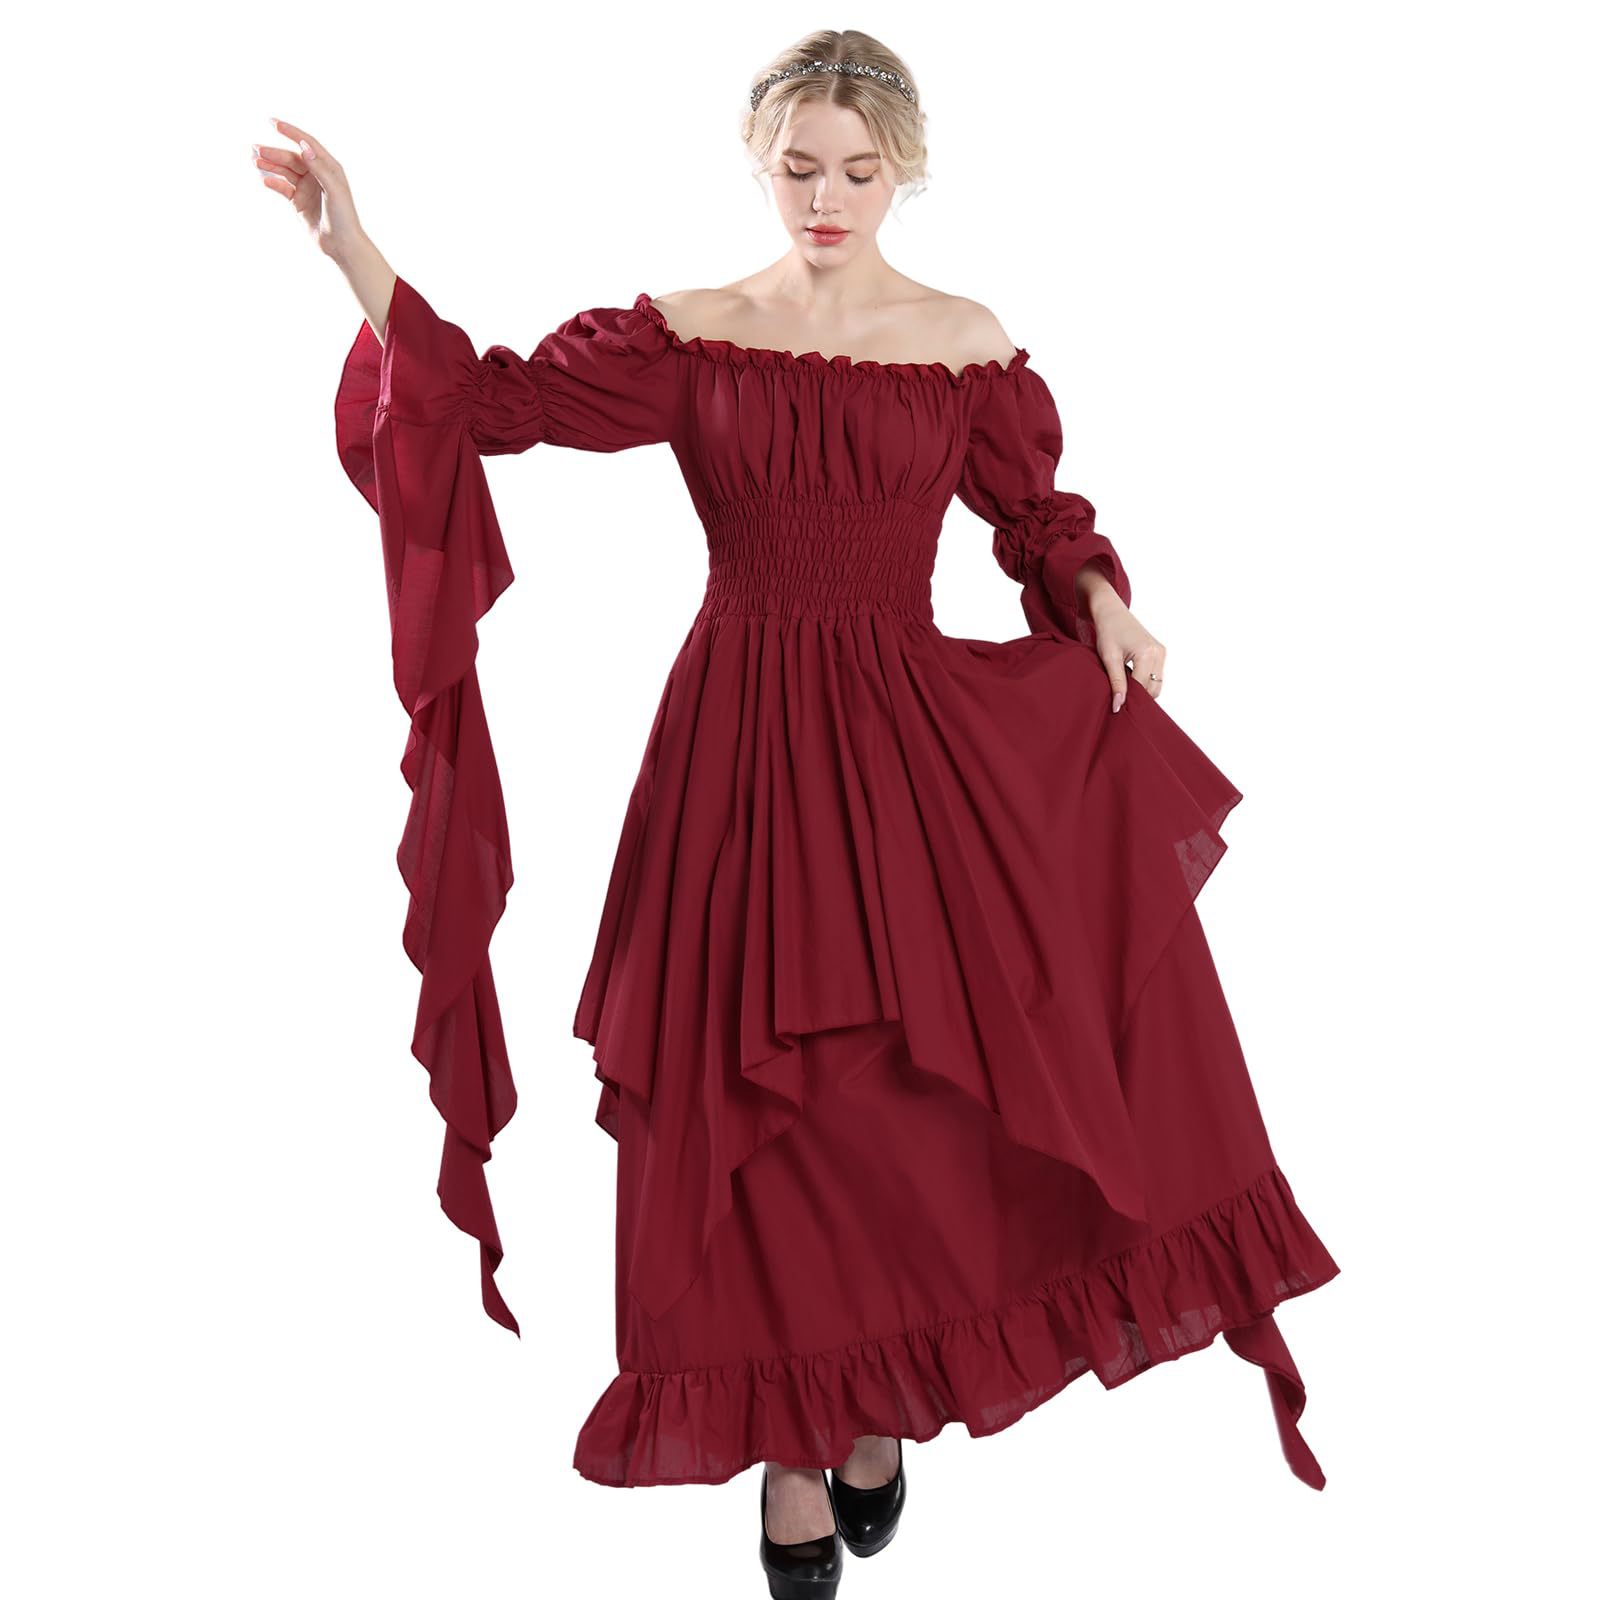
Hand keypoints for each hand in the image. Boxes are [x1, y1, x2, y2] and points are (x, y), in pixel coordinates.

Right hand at [252, 118, 363, 259]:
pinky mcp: (299, 201)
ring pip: (284, 171)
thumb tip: (304, 146)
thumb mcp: (333, 190)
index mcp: (329, 168)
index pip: (307, 144)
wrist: (342, 245)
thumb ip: (318, 167)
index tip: (273, 123)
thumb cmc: (344, 217)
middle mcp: (317, 175)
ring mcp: (307, 188)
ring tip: (254, 161)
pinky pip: (283, 188)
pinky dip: (273, 183)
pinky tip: (264, 180)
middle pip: (292, 158)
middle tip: (256, 149)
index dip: (291, 132)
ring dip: (270, 165)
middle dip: (274, 153)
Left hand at [1086, 586, 1165, 712]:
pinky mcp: (1160, 653)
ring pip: (1156, 684)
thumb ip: (1116, 683)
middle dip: (1138, 696)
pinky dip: (1144, 681)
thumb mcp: (1109, 658)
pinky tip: (1129, 679)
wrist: (1111, 612)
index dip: (1129, 699)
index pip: (1142, 688)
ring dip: (1141, 689)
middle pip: (1153, 689)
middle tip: (1119, 698)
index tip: (1116, 707)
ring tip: (1123, 686)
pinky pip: (1156, 676)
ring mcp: (1162, 653)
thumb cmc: (1107, 632)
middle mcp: (1159, 653)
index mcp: (1148, 654)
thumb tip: (1118, 706)